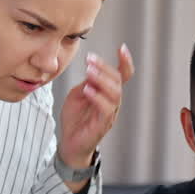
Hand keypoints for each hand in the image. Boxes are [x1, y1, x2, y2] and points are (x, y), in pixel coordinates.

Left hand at [58, 44, 134, 168]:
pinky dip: (97, 97)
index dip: (125, 62)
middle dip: (105, 68)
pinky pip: (105, 109)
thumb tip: (91, 71)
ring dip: (102, 80)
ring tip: (89, 72)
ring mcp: (109, 114)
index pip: (122, 76)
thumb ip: (86, 83)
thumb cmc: (75, 120)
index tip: (122, 48)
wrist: (69, 144)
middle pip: (118, 81)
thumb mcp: (77, 94)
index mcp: (108, 94)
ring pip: (115, 94)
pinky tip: (87, 90)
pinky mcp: (102, 125)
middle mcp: (113, 103)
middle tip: (90, 60)